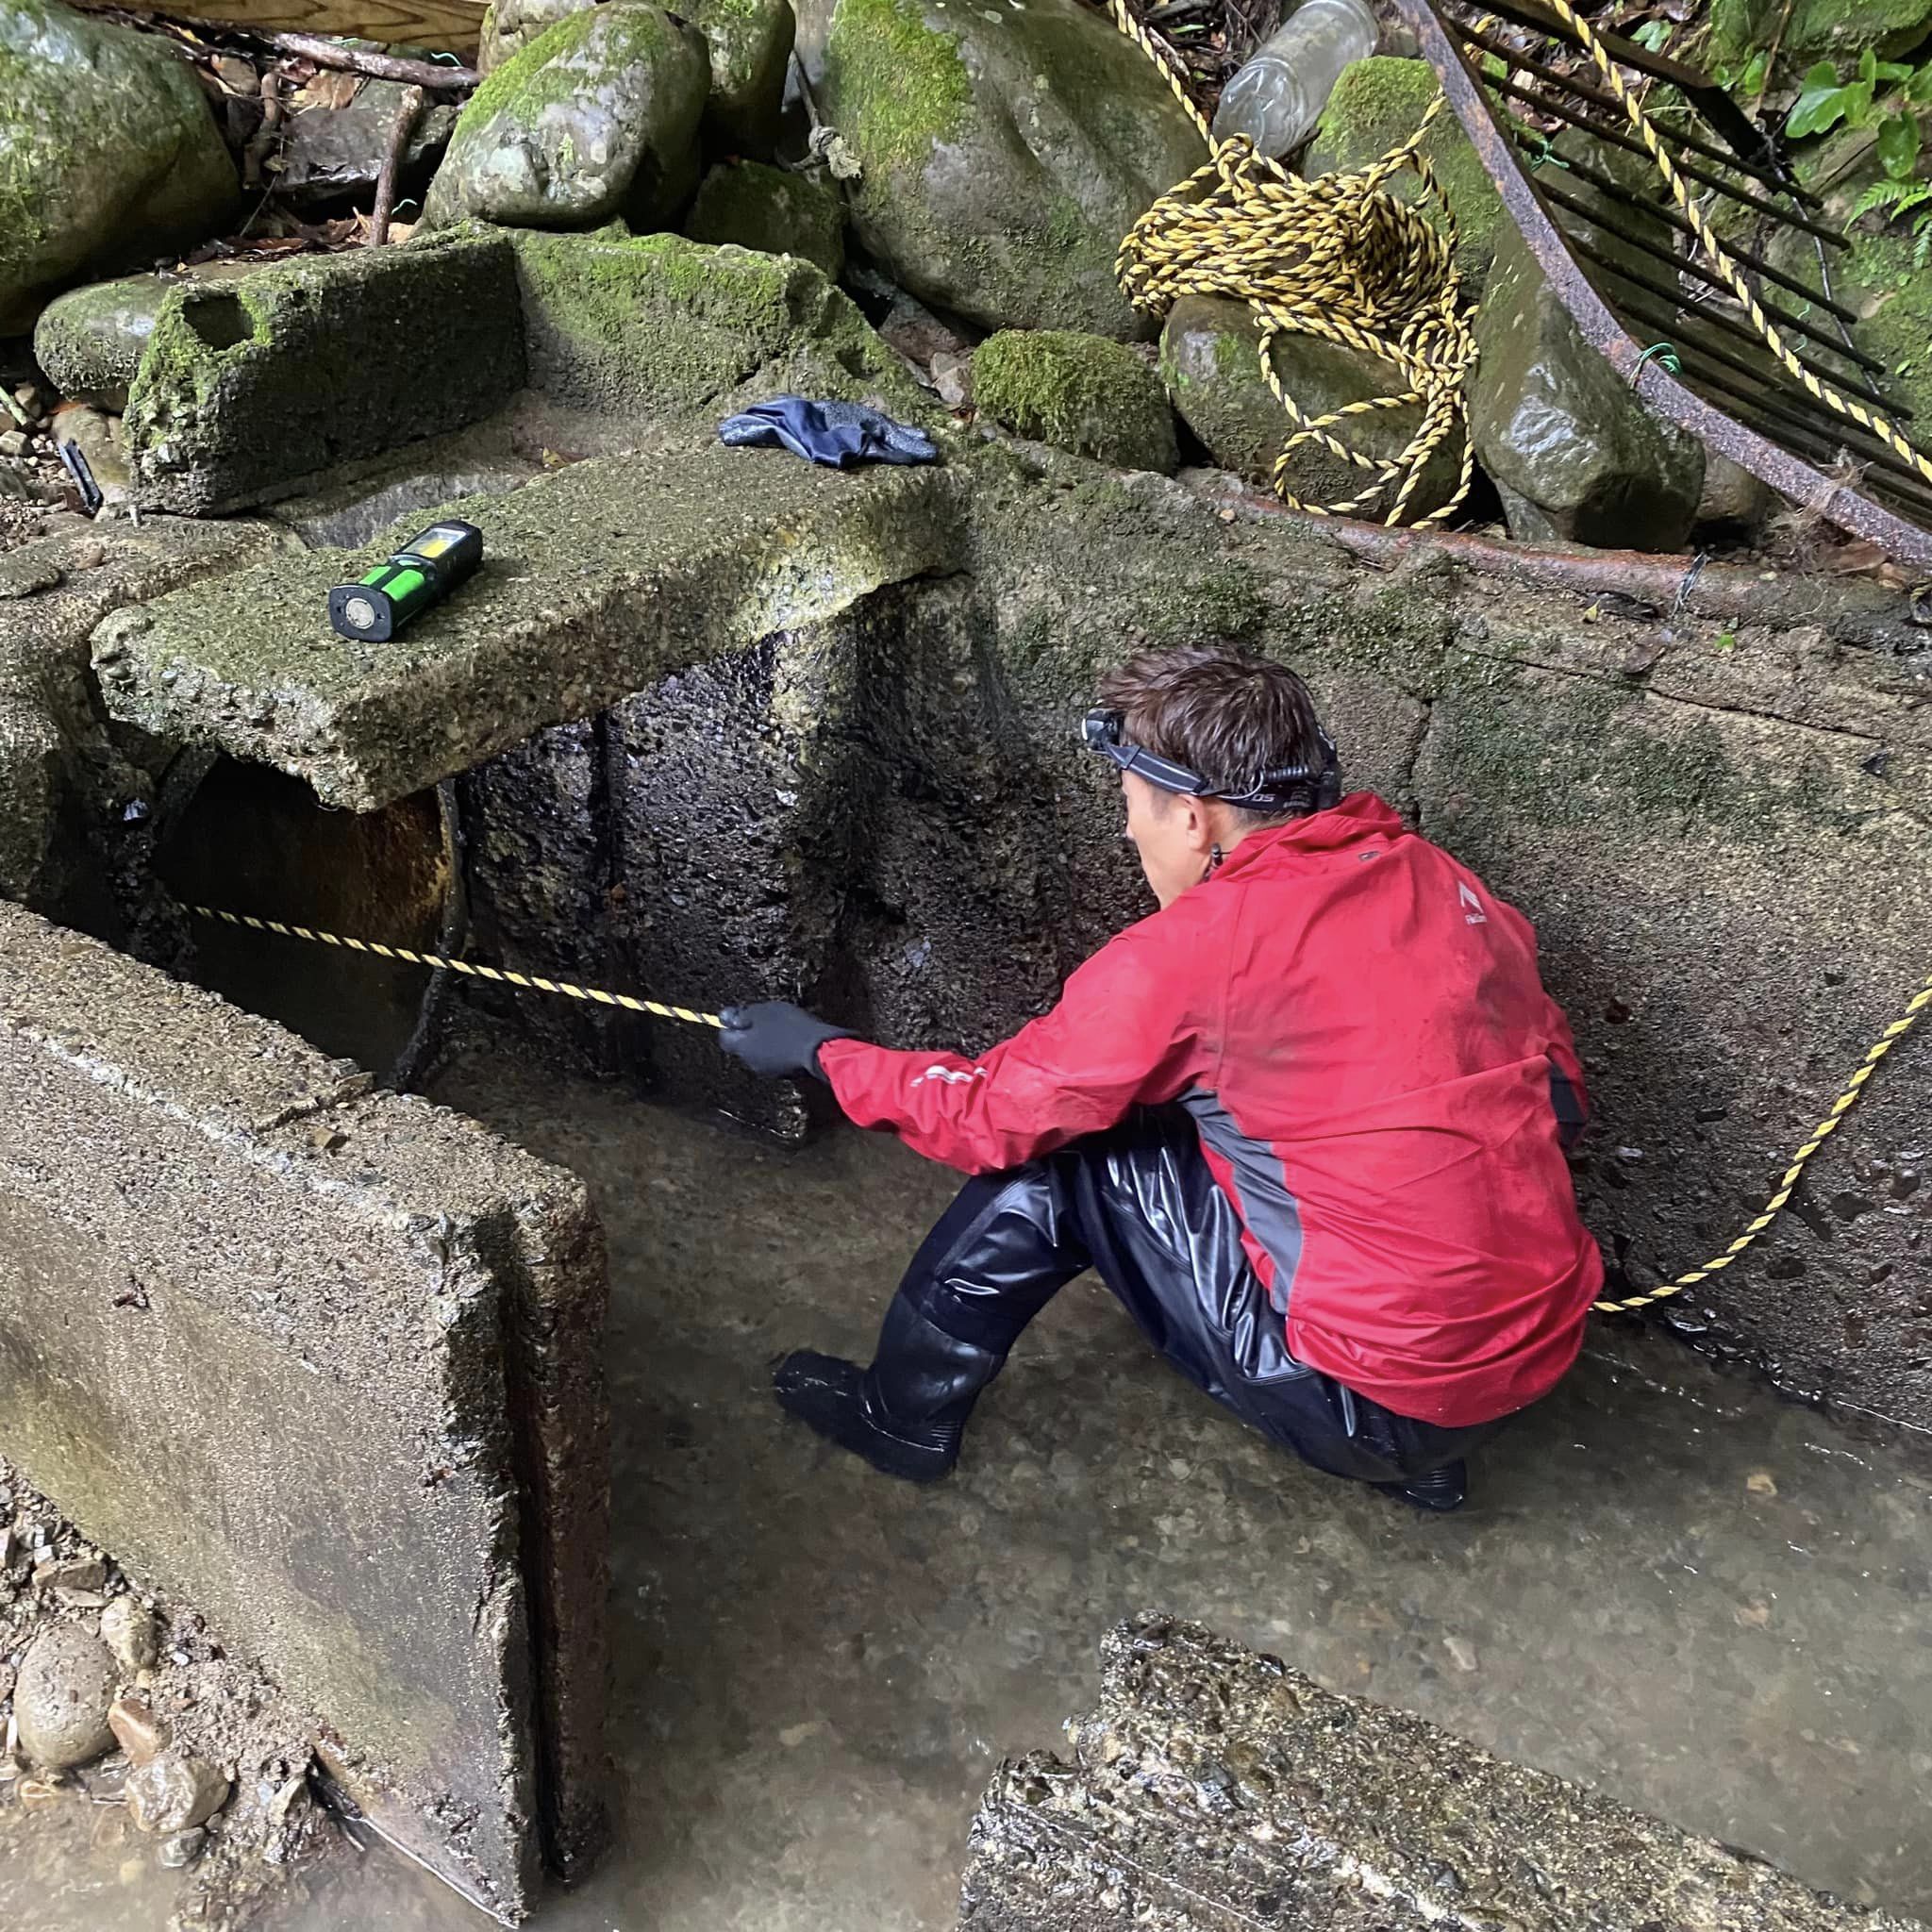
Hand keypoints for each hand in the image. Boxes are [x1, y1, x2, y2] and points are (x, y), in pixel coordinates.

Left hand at [717, 1002, 853, 1080]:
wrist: (820, 1048)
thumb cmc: (791, 1027)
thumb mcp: (763, 1011)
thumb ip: (742, 1015)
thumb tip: (726, 1017)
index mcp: (743, 1047)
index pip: (724, 1037)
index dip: (730, 1024)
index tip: (741, 1014)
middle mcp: (751, 1062)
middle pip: (743, 1045)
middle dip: (751, 1032)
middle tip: (765, 1018)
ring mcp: (768, 1071)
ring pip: (760, 1053)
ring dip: (766, 1041)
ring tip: (782, 1027)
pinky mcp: (785, 1074)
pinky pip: (776, 1059)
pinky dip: (780, 1050)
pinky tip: (792, 1039)